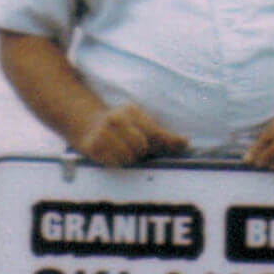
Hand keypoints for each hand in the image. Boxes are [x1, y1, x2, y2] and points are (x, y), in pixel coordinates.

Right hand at [73, 103, 189, 168]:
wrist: (88, 125)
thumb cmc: (123, 129)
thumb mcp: (142, 126)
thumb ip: (164, 137)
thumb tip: (185, 143)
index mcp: (131, 111)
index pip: (153, 131)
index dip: (165, 142)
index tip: (179, 145)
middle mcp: (116, 118)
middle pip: (141, 145)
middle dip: (142, 152)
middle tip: (137, 150)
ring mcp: (102, 132)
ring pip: (127, 156)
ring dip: (129, 159)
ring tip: (124, 152)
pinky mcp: (92, 146)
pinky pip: (113, 162)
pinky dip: (116, 162)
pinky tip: (112, 155)